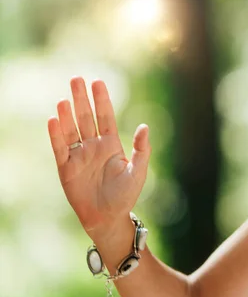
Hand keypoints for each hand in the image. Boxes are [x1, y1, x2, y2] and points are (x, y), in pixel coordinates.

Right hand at [47, 77, 151, 242]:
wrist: (108, 218)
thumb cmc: (126, 196)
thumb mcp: (138, 172)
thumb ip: (141, 150)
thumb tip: (144, 126)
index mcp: (111, 144)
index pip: (105, 117)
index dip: (101, 100)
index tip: (97, 82)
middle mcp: (93, 146)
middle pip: (86, 118)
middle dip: (82, 99)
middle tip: (77, 79)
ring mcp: (78, 155)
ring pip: (71, 130)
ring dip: (67, 114)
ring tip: (65, 98)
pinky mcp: (66, 167)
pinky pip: (60, 148)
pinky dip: (56, 134)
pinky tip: (54, 119)